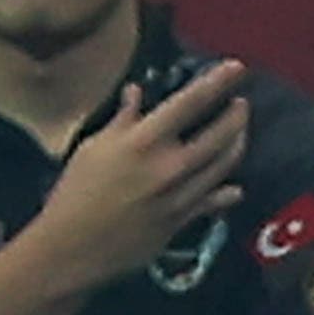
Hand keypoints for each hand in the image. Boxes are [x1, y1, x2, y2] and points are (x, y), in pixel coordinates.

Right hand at [27, 63, 255, 287]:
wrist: (72, 247)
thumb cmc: (75, 193)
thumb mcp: (93, 149)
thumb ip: (123, 121)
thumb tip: (137, 93)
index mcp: (143, 141)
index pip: (190, 102)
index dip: (218, 81)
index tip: (237, 66)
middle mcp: (170, 165)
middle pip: (222, 134)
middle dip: (238, 114)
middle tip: (241, 103)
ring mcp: (182, 194)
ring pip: (226, 164)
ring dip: (238, 144)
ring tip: (239, 132)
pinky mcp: (185, 220)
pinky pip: (215, 200)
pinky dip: (227, 190)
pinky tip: (232, 187)